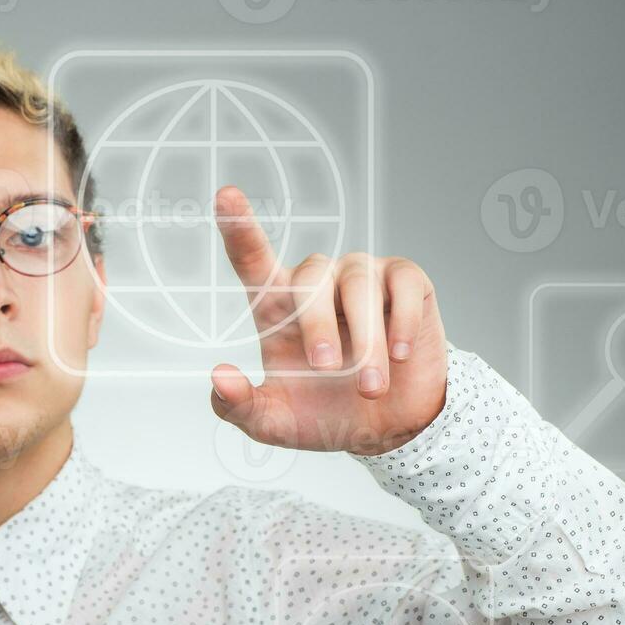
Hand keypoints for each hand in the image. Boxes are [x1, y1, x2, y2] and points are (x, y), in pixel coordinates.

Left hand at [208, 186, 448, 455]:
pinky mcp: (406, 281)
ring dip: (365, 343)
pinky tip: (401, 355)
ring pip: (358, 287)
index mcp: (278, 308)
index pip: (253, 261)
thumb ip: (239, 406)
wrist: (389, 428)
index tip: (226, 196)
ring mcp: (362, 276)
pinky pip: (402, 285)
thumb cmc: (326, 415)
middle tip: (328, 370)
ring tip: (371, 386)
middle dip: (317, 327)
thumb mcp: (275, 424)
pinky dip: (402, 323)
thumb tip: (218, 376)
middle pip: (309, 279)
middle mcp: (318, 282)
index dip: (240, 227)